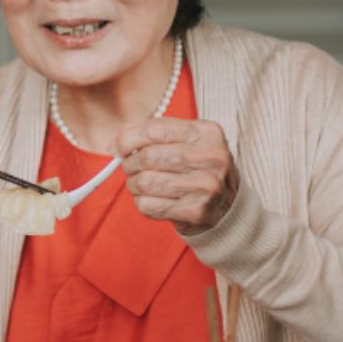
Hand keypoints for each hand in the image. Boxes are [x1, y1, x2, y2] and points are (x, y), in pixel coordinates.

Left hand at [116, 117, 238, 234]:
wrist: (227, 207)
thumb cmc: (198, 168)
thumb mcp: (186, 142)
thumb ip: (153, 134)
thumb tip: (115, 141)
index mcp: (207, 133)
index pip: (156, 129)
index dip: (128, 138)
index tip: (118, 146)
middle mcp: (210, 158)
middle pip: (149, 157)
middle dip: (130, 163)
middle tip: (131, 167)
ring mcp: (205, 187)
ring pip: (146, 182)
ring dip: (134, 184)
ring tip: (141, 183)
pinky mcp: (195, 211)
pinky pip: (149, 205)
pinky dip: (141, 202)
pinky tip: (152, 199)